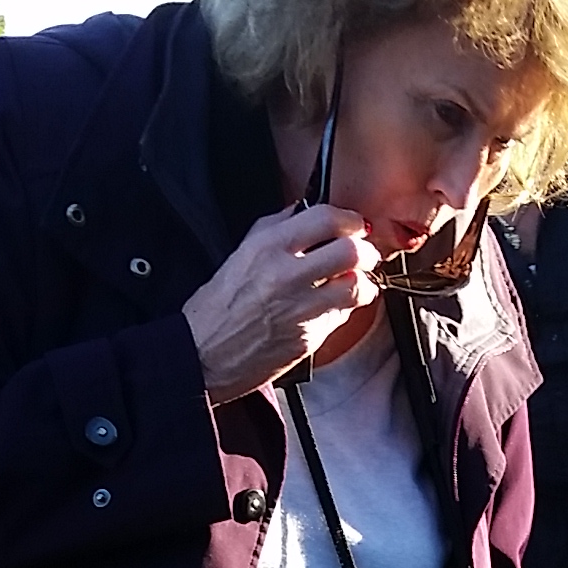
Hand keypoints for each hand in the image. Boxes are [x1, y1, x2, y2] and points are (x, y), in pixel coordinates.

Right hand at [183, 203, 381, 400]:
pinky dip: (343, 310)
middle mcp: (287, 275)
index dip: (349, 219)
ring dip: (362, 283)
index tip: (355, 224)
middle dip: (365, 251)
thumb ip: (274, 228)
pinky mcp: (309, 337)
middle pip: (351, 251)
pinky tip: (332, 307)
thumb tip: (302, 212)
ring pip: (355, 287)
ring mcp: (301, 308)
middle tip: (364, 254)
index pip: (326, 219)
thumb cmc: (216, 308)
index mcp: (268, 247)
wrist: (203, 354)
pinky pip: (341, 317)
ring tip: (356, 283)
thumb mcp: (240, 254)